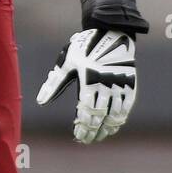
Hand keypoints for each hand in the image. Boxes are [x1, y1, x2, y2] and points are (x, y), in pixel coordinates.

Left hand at [37, 28, 136, 144]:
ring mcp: (120, 85)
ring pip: (114, 115)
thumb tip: (40, 101)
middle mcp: (106, 84)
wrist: (112, 32)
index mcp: (88, 80)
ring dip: (106, 128)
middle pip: (99, 116)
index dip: (82, 127)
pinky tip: (112, 127)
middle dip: (92, 131)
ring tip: (98, 137)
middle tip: (86, 140)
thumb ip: (54, 83)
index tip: (78, 136)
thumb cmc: (84, 47)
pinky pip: (125, 108)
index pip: (86, 111)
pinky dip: (119, 120)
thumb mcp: (66, 62)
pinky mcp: (130, 85)